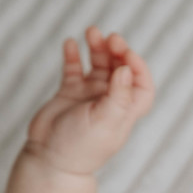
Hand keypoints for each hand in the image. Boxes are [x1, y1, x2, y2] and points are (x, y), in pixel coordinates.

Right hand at [24, 26, 154, 175]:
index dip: (140, 68)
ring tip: (91, 32)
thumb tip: (126, 68)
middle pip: (121, 70)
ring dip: (97, 48)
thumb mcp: (105, 122)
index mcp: (125, 111)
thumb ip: (119, 96)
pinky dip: (73, 55)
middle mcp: (110, 102)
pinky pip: (74, 69)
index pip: (142, 85)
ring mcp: (89, 97)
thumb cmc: (81, 147)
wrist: (50, 160)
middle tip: (110, 38)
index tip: (127, 56)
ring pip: (99, 65)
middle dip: (118, 52)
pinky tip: (70, 43)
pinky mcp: (69, 94)